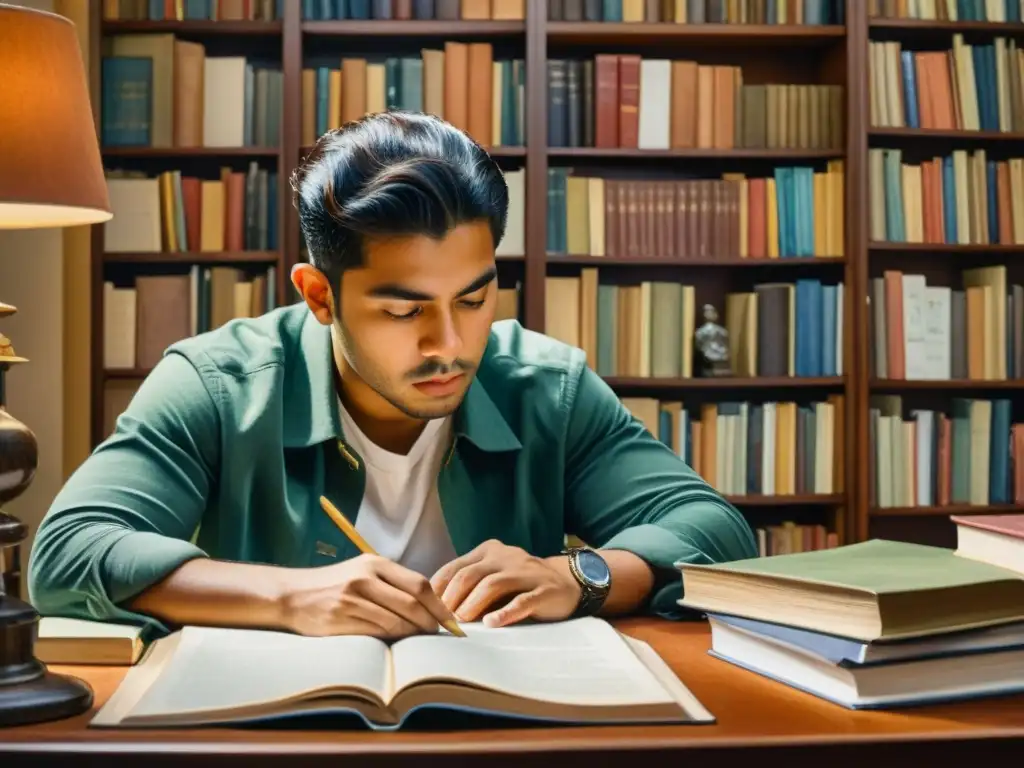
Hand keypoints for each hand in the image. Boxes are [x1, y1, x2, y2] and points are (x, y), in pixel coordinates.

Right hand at [280, 554, 457, 637]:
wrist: (293, 595)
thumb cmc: (334, 585)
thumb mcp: (363, 571)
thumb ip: (393, 582)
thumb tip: (430, 605)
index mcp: (375, 563)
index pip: (419, 584)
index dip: (439, 605)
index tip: (450, 620)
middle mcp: (365, 578)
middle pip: (412, 604)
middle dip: (430, 622)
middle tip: (438, 634)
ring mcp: (352, 599)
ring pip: (396, 621)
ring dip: (412, 634)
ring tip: (419, 639)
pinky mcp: (340, 618)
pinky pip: (376, 633)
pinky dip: (392, 639)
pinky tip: (397, 643)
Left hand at [430, 539, 581, 627]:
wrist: (567, 583)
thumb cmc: (521, 585)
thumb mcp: (493, 579)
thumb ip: (470, 587)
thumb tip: (437, 610)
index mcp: (488, 552)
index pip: (455, 567)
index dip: (439, 588)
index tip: (427, 609)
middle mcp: (505, 556)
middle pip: (470, 575)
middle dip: (452, 598)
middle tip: (442, 620)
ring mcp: (526, 572)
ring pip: (493, 585)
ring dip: (473, 605)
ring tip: (462, 623)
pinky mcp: (543, 590)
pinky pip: (522, 600)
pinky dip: (505, 613)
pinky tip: (492, 624)